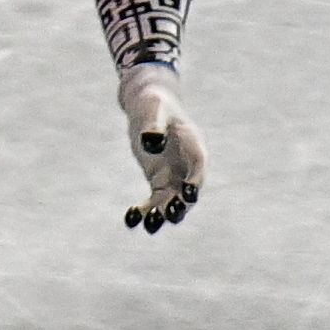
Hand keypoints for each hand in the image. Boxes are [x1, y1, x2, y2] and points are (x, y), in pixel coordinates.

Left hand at [116, 66, 204, 231]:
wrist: (150, 106)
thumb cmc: (155, 104)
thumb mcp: (153, 109)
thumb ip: (154, 125)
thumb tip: (151, 141)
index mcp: (193, 144)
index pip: (199, 164)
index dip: (196, 180)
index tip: (188, 194)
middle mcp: (188, 164)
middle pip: (189, 189)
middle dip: (181, 204)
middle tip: (170, 213)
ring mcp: (175, 174)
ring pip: (173, 201)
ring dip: (164, 213)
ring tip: (150, 225)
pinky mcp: (160, 180)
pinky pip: (155, 200)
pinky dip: (145, 211)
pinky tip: (130, 218)